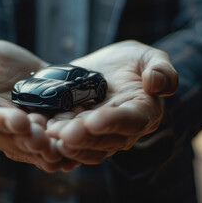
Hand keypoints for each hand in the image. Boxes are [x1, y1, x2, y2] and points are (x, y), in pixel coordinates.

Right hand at [0, 40, 78, 171]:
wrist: (20, 71)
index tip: (18, 120)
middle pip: (11, 140)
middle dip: (28, 141)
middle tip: (43, 141)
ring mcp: (18, 137)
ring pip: (31, 149)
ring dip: (45, 152)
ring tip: (60, 150)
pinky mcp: (39, 137)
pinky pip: (48, 148)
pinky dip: (60, 152)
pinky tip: (73, 157)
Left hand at [46, 40, 177, 164]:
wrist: (107, 68)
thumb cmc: (132, 62)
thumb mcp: (149, 57)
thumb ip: (162, 70)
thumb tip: (157, 84)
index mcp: (142, 113)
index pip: (130, 121)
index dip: (112, 123)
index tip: (93, 121)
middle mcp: (120, 129)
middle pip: (103, 140)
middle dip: (82, 137)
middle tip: (62, 134)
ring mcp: (98, 133)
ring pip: (84, 145)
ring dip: (66, 142)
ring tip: (48, 133)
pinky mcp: (78, 130)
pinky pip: (68, 139)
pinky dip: (55, 138)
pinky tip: (40, 130)